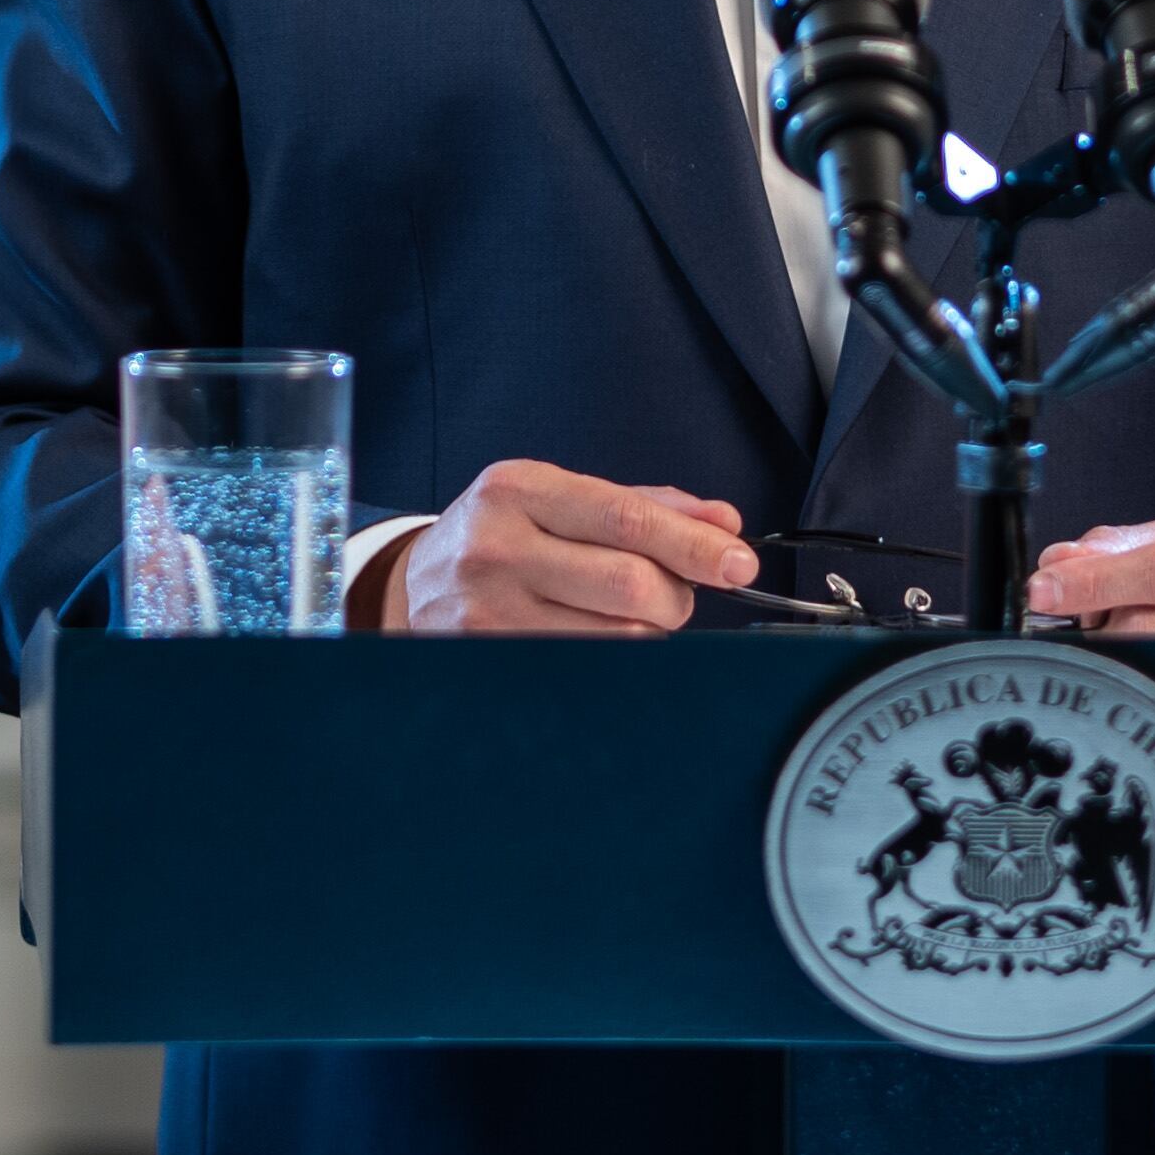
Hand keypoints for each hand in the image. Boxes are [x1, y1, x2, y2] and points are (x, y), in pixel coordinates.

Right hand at [376, 461, 755, 632]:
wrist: (416, 583)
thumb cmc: (504, 535)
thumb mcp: (561, 498)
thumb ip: (648, 506)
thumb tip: (725, 522)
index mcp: (520, 489)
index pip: (626, 519)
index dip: (694, 544)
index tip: (738, 561)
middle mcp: (498, 546)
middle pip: (629, 584)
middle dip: (676, 595)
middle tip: (675, 594)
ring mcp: (488, 610)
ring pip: (617, 636)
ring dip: (649, 630)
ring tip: (627, 613)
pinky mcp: (490, 659)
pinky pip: (588, 666)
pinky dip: (616, 655)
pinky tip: (598, 635)